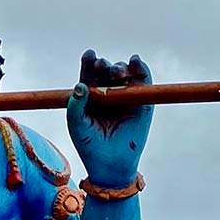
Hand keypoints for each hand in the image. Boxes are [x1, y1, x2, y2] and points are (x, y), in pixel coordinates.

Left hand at [67, 50, 153, 185]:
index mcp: (89, 95)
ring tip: (116, 72)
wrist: (110, 164)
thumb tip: (80, 85)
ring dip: (120, 67)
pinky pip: (143, 82)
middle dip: (105, 65)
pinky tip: (136, 62)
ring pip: (124, 74)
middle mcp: (107, 93)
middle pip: (106, 71)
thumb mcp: (76, 125)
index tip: (90, 55)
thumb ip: (75, 106)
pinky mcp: (143, 103)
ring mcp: (125, 97)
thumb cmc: (89, 145)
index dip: (89, 63)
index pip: (88, 74)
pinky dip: (142, 69)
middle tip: (102, 66)